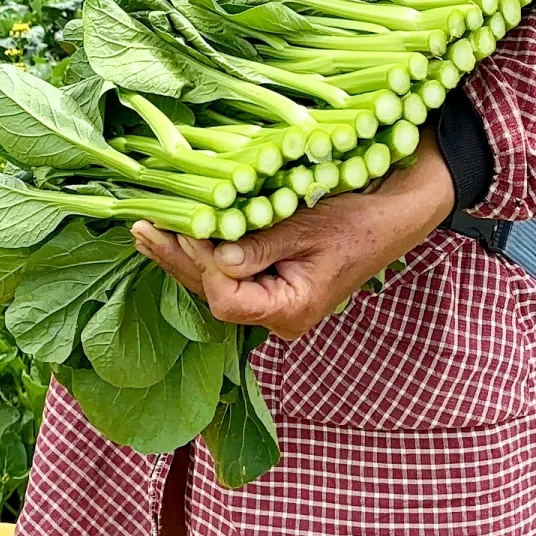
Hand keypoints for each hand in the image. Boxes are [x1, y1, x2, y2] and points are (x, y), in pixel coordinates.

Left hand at [132, 127, 455, 340]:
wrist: (394, 218)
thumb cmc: (358, 221)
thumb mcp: (310, 227)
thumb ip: (260, 245)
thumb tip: (214, 254)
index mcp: (292, 310)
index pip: (227, 299)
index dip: (204, 264)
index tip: (189, 225)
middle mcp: (278, 317)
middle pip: (212, 295)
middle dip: (177, 259)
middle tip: (141, 227)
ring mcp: (274, 304)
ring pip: (215, 286)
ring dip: (182, 256)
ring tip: (144, 231)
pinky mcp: (272, 285)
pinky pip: (228, 275)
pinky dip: (203, 254)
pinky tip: (177, 235)